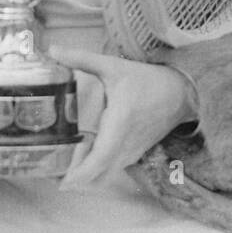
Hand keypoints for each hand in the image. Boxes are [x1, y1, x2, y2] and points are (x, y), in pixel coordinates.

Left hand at [48, 47, 197, 188]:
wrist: (180, 93)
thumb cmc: (146, 80)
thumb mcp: (113, 66)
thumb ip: (81, 59)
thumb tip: (53, 50)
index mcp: (120, 122)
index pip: (101, 156)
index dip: (82, 173)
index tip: (63, 182)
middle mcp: (127, 142)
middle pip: (100, 174)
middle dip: (76, 181)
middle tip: (52, 176)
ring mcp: (132, 151)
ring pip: (106, 175)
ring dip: (86, 178)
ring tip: (62, 171)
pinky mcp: (135, 153)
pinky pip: (113, 170)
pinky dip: (97, 172)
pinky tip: (82, 164)